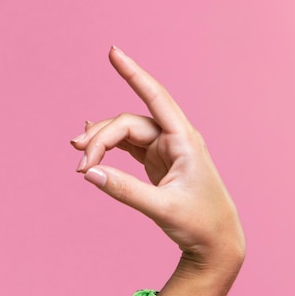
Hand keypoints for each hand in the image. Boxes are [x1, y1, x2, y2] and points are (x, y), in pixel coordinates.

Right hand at [71, 46, 244, 275]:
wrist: (216, 243)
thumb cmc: (200, 223)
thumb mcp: (161, 208)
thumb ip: (124, 190)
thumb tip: (89, 173)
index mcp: (184, 141)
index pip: (155, 97)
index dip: (133, 73)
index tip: (113, 52)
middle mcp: (175, 139)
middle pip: (128, 123)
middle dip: (100, 138)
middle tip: (79, 162)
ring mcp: (165, 150)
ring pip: (126, 135)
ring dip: (101, 142)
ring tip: (79, 158)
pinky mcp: (157, 163)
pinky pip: (129, 147)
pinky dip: (110, 148)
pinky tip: (92, 147)